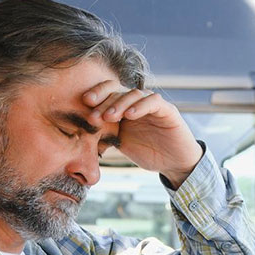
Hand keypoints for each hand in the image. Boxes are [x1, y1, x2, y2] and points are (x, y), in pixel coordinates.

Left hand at [82, 81, 202, 187]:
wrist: (174, 163)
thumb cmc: (148, 153)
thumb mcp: (121, 143)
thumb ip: (105, 134)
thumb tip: (80, 132)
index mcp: (124, 108)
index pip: (108, 93)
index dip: (96, 94)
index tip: (83, 105)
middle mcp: (137, 103)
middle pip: (118, 91)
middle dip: (104, 101)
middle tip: (93, 115)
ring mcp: (152, 105)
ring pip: (134, 94)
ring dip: (120, 104)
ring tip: (109, 117)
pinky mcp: (168, 111)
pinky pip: (153, 102)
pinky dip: (141, 106)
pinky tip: (130, 115)